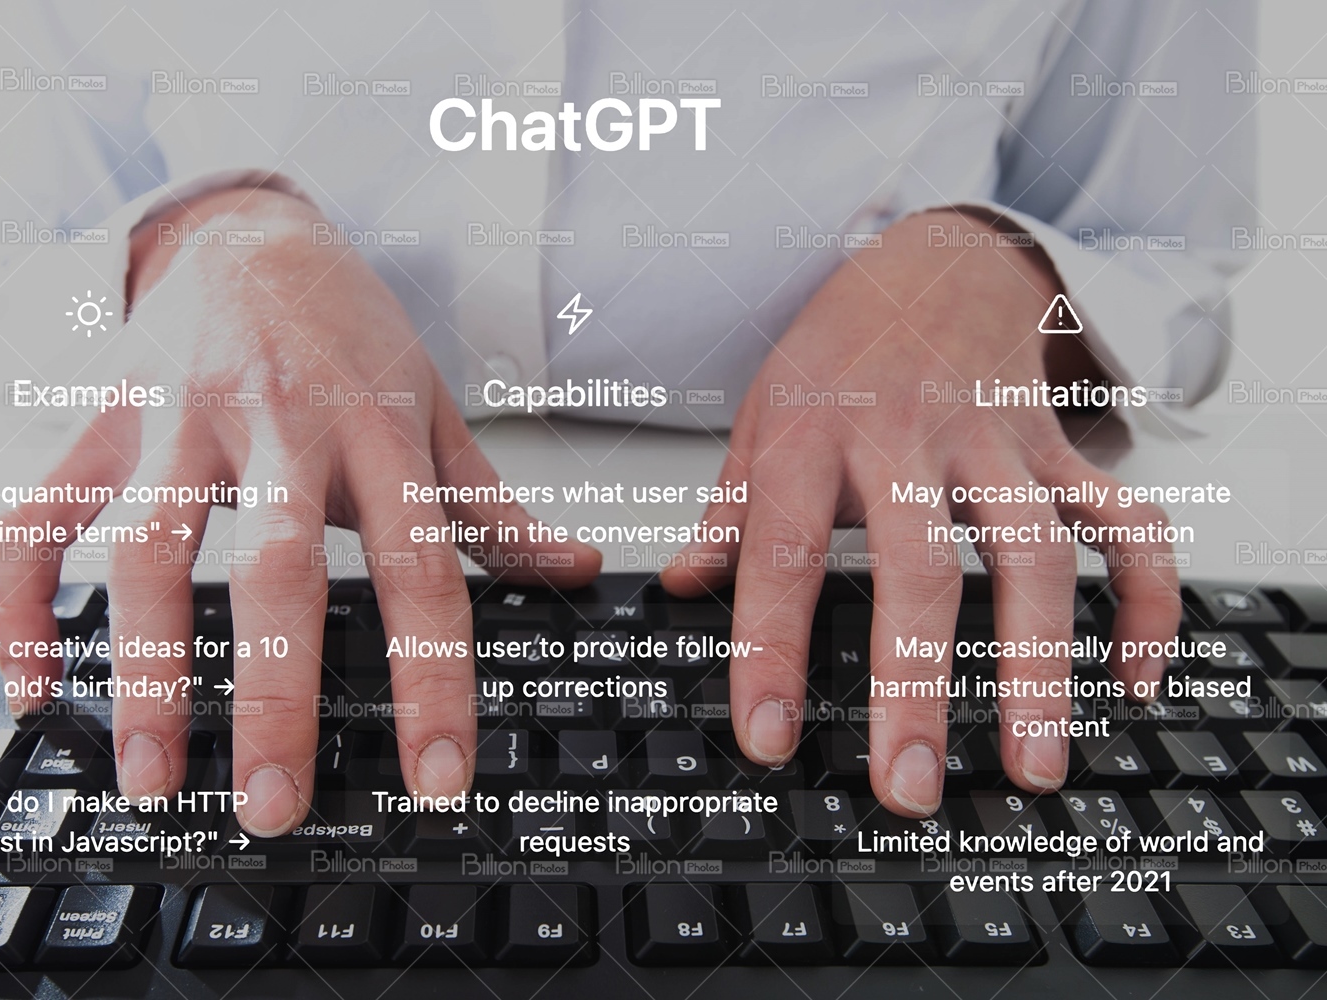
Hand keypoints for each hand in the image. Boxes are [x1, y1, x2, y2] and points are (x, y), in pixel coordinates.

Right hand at [0, 187, 598, 835]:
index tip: (438, 777)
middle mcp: (277, 428)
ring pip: (146, 548)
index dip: (432, 679)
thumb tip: (578, 569)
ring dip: (145, 668)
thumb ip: (494, 504)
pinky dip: (24, 602)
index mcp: (375, 433)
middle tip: (272, 802)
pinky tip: (38, 686)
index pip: (419, 570)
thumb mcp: (435, 410)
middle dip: (272, 692)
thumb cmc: (350, 335)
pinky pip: (41, 515)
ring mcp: (178, 423)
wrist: (248, 233)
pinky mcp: (102, 423)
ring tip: (150, 776)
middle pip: (274, 567)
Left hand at [662, 209, 1180, 816]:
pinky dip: (1144, 598)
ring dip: (1042, 664)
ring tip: (1035, 763)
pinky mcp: (1060, 450)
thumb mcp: (762, 415)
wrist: (938, 258)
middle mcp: (906, 442)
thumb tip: (683, 585)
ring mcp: (995, 445)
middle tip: (909, 785)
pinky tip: (1132, 675)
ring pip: (1035, 553)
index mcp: (812, 437)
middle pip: (919, 569)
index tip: (770, 738)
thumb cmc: (840, 349)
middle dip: (915, 686)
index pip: (780, 554)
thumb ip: (731, 509)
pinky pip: (1124, 522)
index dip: (769, 650)